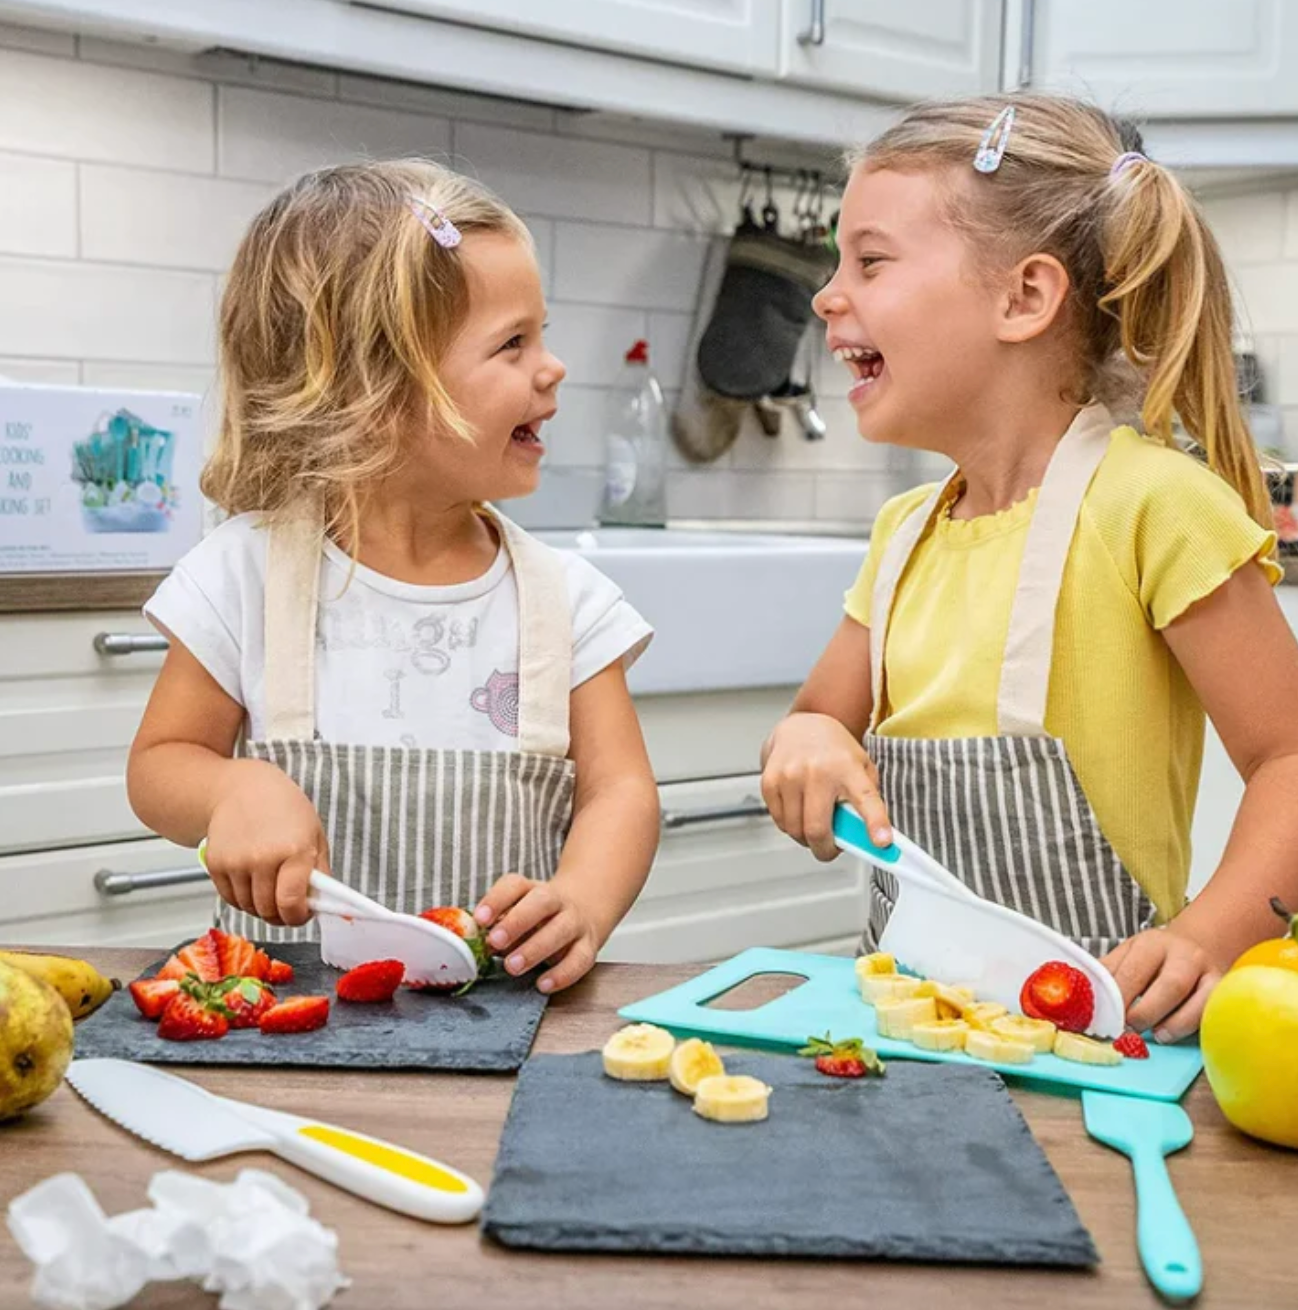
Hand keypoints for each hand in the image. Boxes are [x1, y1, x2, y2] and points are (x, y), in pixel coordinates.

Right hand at [203, 760, 327, 927]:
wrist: (243, 788)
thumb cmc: (284, 808)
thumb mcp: (315, 835)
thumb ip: (320, 873)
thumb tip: (322, 904)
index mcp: (294, 850)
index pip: (291, 903)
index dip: (298, 917)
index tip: (302, 914)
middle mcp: (262, 858)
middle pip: (268, 911)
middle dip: (281, 914)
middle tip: (287, 902)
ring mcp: (236, 862)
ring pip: (249, 908)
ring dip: (261, 906)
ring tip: (270, 884)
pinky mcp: (215, 864)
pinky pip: (230, 899)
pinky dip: (242, 897)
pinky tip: (252, 879)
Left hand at [473, 874, 601, 993]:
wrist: (588, 906)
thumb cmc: (542, 915)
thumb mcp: (520, 910)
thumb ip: (498, 925)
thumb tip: (474, 944)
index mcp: (533, 889)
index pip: (514, 886)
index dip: (496, 900)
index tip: (479, 919)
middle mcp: (558, 900)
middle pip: (541, 902)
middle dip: (517, 922)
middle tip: (495, 941)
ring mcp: (576, 922)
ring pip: (561, 930)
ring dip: (535, 949)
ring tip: (512, 966)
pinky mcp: (590, 945)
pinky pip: (580, 959)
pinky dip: (562, 974)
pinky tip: (543, 984)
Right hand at [761, 712, 890, 860]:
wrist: (801, 727)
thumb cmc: (834, 752)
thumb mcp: (860, 766)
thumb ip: (867, 799)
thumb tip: (869, 838)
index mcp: (848, 767)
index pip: (866, 799)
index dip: (875, 823)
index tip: (882, 842)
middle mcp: (817, 771)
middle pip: (818, 829)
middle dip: (825, 849)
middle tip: (830, 848)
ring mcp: (790, 776)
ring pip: (795, 830)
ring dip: (806, 837)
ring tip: (813, 822)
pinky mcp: (770, 782)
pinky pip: (779, 822)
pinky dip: (790, 825)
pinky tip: (797, 810)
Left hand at [1101, 925, 1222, 1041]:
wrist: (1197, 945)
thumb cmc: (1154, 957)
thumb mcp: (1127, 955)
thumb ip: (1106, 973)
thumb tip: (1076, 993)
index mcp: (1151, 943)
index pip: (1132, 972)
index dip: (1117, 998)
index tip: (1103, 1018)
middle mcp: (1183, 955)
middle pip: (1168, 986)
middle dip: (1145, 1012)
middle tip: (1127, 1029)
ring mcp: (1208, 973)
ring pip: (1196, 1001)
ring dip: (1171, 1024)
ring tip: (1153, 1035)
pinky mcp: (1223, 991)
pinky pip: (1211, 1013)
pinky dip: (1191, 1028)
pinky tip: (1171, 1033)